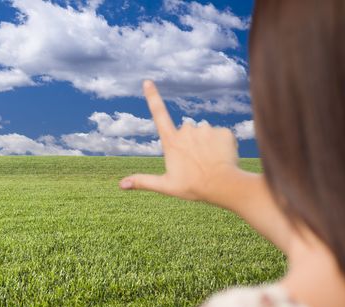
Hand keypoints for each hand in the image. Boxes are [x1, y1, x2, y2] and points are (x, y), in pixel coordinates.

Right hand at [120, 81, 242, 204]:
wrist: (224, 186)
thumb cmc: (193, 187)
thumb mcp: (165, 186)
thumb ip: (142, 181)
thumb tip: (120, 184)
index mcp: (171, 141)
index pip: (159, 114)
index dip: (152, 97)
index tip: (148, 81)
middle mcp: (187, 130)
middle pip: (187, 131)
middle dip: (190, 142)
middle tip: (195, 162)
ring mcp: (206, 130)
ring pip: (204, 134)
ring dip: (206, 144)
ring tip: (209, 162)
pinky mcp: (223, 132)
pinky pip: (221, 136)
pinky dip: (222, 146)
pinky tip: (222, 158)